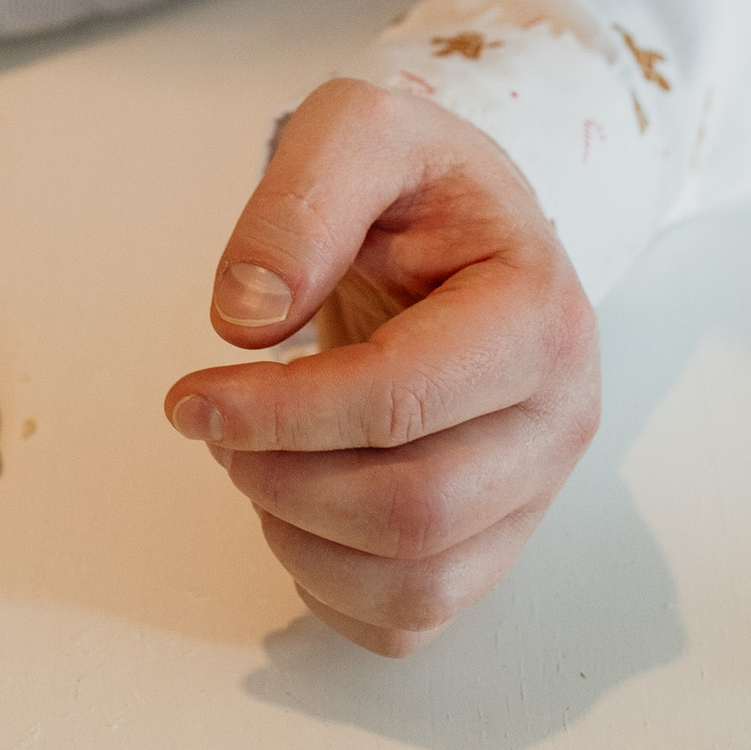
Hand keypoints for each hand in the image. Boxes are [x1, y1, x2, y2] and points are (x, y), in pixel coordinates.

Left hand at [163, 78, 599, 653]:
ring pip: (417, 584)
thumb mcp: (356, 129)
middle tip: (213, 423)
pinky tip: (292, 506)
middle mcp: (561, 418)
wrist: (462, 225)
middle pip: (415, 512)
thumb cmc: (414, 181)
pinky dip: (330, 588)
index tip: (189, 396)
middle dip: (282, 479)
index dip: (281, 414)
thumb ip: (299, 203)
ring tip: (252, 458)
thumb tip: (244, 321)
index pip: (405, 402)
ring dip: (298, 538)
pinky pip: (413, 620)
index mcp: (539, 314)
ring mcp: (537, 492)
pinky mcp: (497, 542)